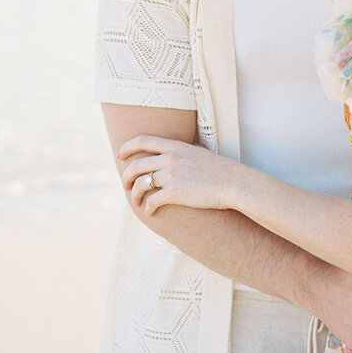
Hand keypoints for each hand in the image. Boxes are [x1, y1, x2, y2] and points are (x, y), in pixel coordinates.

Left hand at [118, 134, 234, 214]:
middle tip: (125, 185)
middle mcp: (170, 158)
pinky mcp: (174, 193)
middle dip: (126, 176)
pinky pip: (151, 201)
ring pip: (140, 184)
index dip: (127, 147)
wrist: (232, 182)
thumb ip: (182, 151)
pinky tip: (150, 212)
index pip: (142, 140)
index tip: (119, 155)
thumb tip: (172, 152)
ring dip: (135, 195)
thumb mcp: (198, 152)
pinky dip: (147, 208)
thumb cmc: (218, 169)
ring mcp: (171, 175)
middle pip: (136, 165)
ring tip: (137, 201)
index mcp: (175, 146)